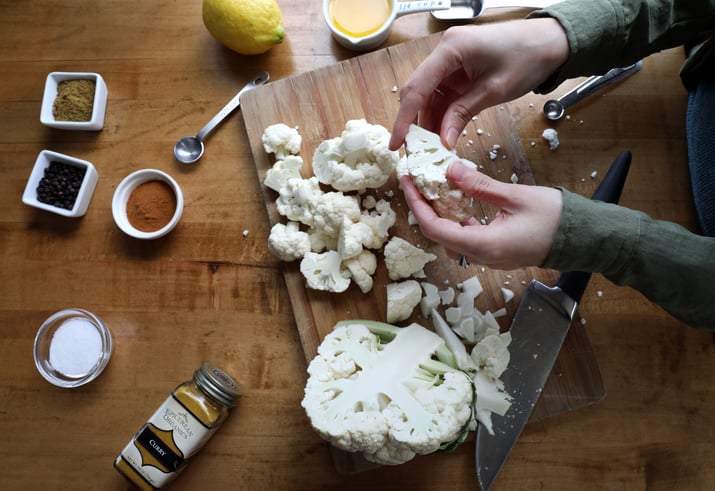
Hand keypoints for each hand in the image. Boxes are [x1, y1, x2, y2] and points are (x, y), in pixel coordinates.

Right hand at [389, 18, 568, 149]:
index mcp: (450, 49)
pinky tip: (442, 135)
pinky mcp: (458, 70)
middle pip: (418, 91)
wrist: (551, 43)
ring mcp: (451, 61)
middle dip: (414, 122)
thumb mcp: (493, 91)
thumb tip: (442, 142)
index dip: (404, 119)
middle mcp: (445, 52)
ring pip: (429, 96)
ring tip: (429, 149)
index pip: (417, 88)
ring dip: (429, 122)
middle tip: (412, 152)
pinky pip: (443, 95)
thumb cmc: (527, 58)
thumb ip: (462, 114)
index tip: (396, 144)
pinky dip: (441, 115)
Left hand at [401, 161, 562, 269]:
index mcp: (484, 246)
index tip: (407, 182)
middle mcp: (482, 256)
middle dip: (423, 206)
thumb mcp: (515, 196)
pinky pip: (467, 235)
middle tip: (415, 179)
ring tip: (431, 184)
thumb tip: (450, 171)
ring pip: (452, 235)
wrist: (585, 238)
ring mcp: (489, 255)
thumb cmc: (556, 218)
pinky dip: (457, 216)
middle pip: (439, 233)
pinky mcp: (496, 250)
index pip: (436, 229)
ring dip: (439, 211)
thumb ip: (479, 185)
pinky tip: (456, 197)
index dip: (416, 205)